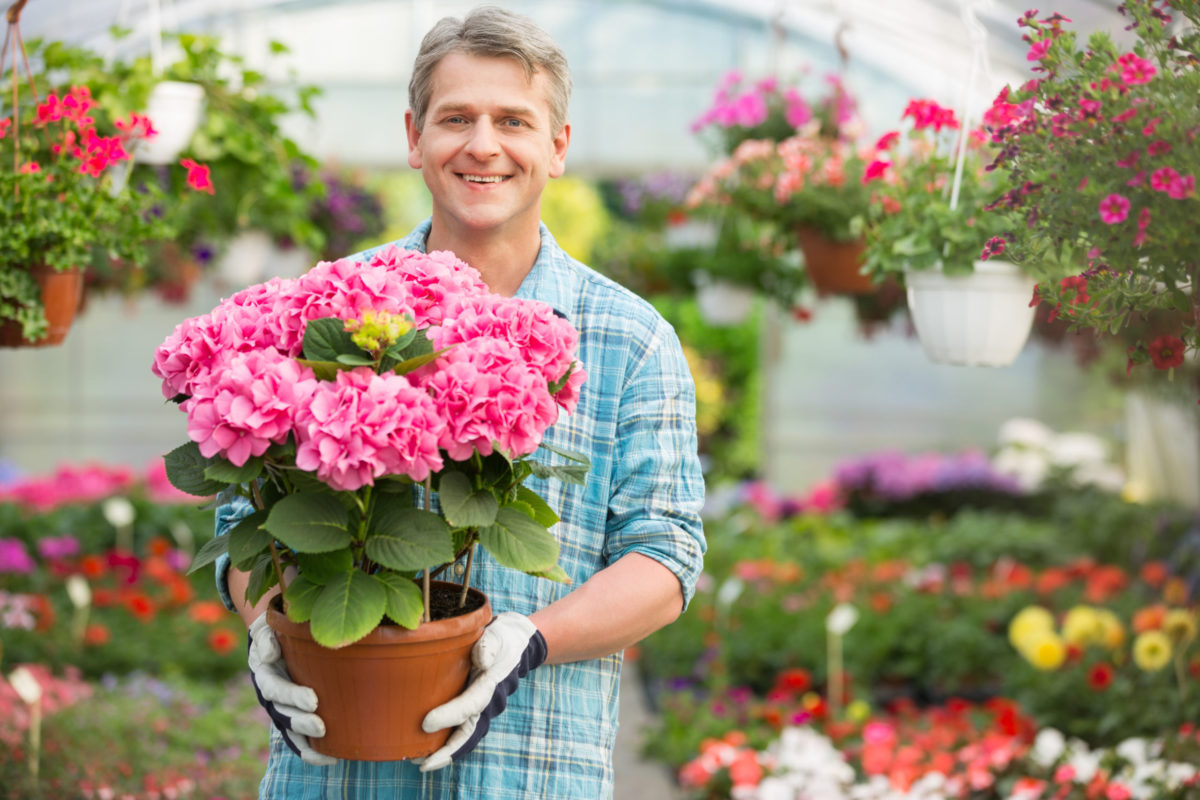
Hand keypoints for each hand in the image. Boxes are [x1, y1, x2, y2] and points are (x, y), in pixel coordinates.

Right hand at [247, 612, 336, 765]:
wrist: (276, 639)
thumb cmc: (276, 630)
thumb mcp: (266, 628)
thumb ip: (265, 638)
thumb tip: (269, 655)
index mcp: (265, 674)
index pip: (276, 689)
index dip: (292, 696)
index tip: (313, 700)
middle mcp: (272, 697)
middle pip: (284, 715)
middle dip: (302, 723)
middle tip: (322, 727)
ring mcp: (282, 709)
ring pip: (292, 731)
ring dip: (308, 742)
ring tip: (330, 751)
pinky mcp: (295, 715)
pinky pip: (300, 739)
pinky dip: (313, 752)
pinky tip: (333, 758)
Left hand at [418, 612, 547, 771]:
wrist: (517, 644)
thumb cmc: (503, 639)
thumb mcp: (497, 636)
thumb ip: (489, 646)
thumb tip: (482, 660)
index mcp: (490, 686)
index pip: (469, 705)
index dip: (449, 716)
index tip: (425, 724)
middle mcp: (487, 704)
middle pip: (468, 734)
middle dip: (446, 751)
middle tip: (422, 763)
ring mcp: (481, 710)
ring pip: (463, 737)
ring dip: (442, 752)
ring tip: (416, 760)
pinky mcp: (472, 711)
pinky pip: (460, 732)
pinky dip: (444, 744)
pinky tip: (423, 749)